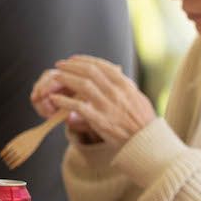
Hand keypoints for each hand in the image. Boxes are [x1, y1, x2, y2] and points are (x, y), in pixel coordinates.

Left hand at [39, 56, 154, 147]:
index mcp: (125, 85)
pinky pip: (77, 106)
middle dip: (72, 66)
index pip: (102, 66)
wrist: (145, 141)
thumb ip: (126, 86)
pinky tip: (55, 99)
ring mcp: (107, 105)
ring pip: (82, 85)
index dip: (84, 60)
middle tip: (60, 65)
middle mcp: (116, 92)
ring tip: (56, 78)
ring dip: (66, 79)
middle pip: (89, 72)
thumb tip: (119, 74)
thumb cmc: (143, 121)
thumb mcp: (139, 98)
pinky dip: (64, 101)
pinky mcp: (99, 120)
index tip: (73, 59)